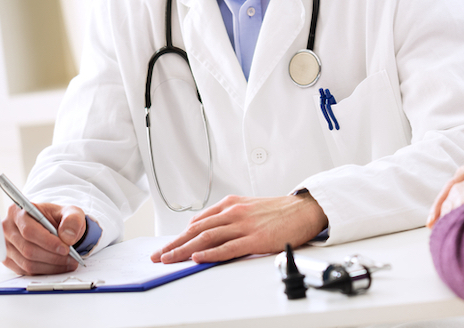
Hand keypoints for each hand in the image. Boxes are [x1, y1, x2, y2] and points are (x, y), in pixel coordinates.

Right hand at [2, 203, 86, 274]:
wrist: (57, 227)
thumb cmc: (60, 218)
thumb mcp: (72, 212)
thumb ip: (72, 221)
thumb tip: (67, 238)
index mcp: (18, 212)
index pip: (29, 231)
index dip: (48, 242)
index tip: (66, 249)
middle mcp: (7, 228)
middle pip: (28, 249)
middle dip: (53, 257)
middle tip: (72, 258)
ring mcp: (6, 245)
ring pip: (27, 263)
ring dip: (51, 266)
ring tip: (69, 263)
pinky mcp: (8, 259)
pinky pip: (25, 271)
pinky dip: (45, 271)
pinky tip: (59, 266)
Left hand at [151, 193, 328, 263]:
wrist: (304, 210)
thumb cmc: (279, 211)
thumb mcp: (248, 206)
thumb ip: (226, 216)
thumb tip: (204, 228)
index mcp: (231, 205)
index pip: (197, 222)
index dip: (179, 237)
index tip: (166, 247)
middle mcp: (234, 213)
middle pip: (197, 231)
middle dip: (175, 244)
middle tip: (159, 256)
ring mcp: (244, 226)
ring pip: (207, 238)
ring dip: (185, 250)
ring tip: (170, 259)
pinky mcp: (256, 238)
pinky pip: (228, 247)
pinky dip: (211, 253)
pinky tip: (198, 258)